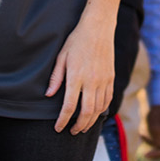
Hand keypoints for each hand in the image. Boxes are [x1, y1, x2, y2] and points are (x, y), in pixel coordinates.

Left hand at [46, 17, 113, 133]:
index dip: (63, 120)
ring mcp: (104, 81)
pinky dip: (102, 111)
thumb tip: (48, 95)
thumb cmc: (76, 41)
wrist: (98, 28)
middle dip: (79, 126)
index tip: (58, 128)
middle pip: (87, 112)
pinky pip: (108, 100)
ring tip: (82, 127)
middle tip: (72, 132)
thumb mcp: (61, 57)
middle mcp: (92, 81)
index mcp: (76, 76)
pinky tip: (95, 114)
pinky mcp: (111, 78)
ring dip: (91, 121)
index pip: (69, 106)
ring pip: (99, 109)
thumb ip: (56, 77)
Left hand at [141, 104, 159, 159]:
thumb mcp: (154, 125)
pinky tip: (145, 135)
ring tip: (142, 135)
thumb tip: (159, 148)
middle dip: (154, 148)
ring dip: (153, 143)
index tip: (146, 156)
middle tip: (142, 140)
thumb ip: (156, 138)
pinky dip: (155, 140)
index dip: (157, 155)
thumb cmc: (158, 113)